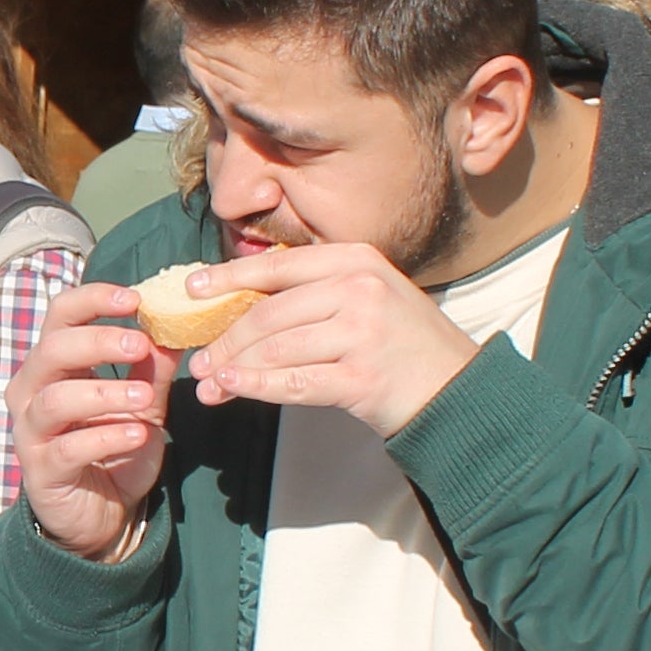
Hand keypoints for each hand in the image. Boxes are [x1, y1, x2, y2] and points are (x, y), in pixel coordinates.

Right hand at [14, 281, 170, 561]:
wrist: (102, 514)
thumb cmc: (114, 448)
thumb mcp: (143, 403)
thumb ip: (153, 367)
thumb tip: (177, 326)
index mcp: (54, 364)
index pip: (60, 314)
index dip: (93, 299)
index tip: (135, 298)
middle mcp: (32, 391)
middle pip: (52, 350)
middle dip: (99, 342)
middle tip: (141, 344)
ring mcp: (31, 431)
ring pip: (55, 399)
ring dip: (105, 392)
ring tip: (145, 398)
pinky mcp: (40, 469)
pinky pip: (68, 447)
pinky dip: (105, 437)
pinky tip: (137, 434)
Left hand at [181, 242, 483, 430]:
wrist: (457, 389)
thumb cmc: (404, 345)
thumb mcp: (368, 296)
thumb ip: (316, 293)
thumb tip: (241, 305)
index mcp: (357, 260)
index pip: (278, 266)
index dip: (228, 277)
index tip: (192, 290)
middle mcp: (360, 288)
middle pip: (269, 313)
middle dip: (226, 339)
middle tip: (199, 360)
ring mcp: (363, 332)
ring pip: (276, 349)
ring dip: (235, 368)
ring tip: (210, 383)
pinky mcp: (362, 377)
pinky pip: (293, 383)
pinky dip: (256, 386)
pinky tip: (234, 388)